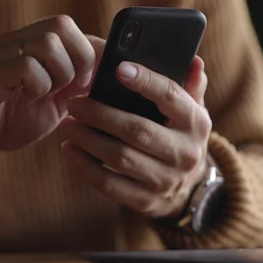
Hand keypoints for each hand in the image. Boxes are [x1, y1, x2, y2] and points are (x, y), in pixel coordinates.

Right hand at [0, 15, 104, 162]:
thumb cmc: (14, 119)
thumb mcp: (57, 102)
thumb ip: (79, 84)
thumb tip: (110, 72)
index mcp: (35, 44)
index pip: (73, 28)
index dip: (92, 52)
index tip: (91, 82)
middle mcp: (19, 40)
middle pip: (63, 24)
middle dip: (79, 59)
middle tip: (70, 87)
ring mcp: (4, 54)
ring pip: (48, 42)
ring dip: (59, 73)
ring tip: (47, 93)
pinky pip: (27, 66)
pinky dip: (38, 85)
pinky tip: (30, 98)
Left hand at [59, 58, 211, 217]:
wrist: (188, 188)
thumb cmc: (180, 135)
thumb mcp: (190, 110)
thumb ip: (189, 84)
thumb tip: (193, 61)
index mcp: (196, 123)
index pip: (170, 97)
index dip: (145, 81)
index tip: (118, 68)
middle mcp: (185, 153)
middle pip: (138, 130)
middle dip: (100, 115)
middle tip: (74, 103)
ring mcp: (166, 180)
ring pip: (120, 158)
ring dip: (87, 140)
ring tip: (67, 124)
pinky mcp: (146, 201)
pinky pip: (109, 185)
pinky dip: (85, 167)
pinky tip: (69, 150)